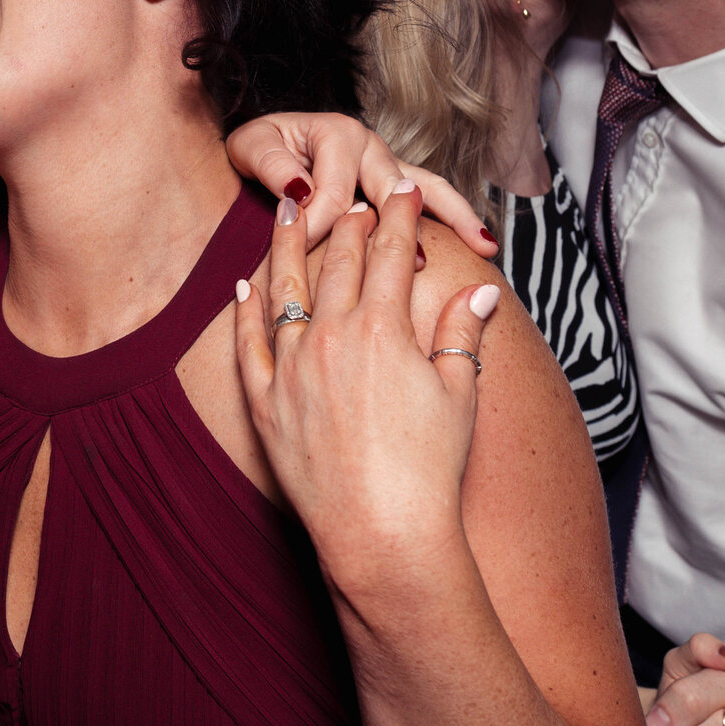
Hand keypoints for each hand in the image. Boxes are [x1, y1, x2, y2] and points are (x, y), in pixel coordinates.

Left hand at [225, 113, 498, 255]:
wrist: (266, 144)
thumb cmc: (259, 147)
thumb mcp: (252, 147)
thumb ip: (273, 167)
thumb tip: (298, 192)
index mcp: (337, 134)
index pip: (335, 193)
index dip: (318, 224)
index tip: (301, 249)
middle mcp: (370, 145)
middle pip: (394, 187)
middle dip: (406, 223)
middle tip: (421, 259)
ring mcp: (388, 162)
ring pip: (429, 187)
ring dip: (456, 215)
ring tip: (485, 245)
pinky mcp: (396, 181)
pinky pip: (431, 197)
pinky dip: (454, 217)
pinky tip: (480, 242)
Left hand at [232, 183, 503, 571]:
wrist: (383, 534)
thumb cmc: (429, 470)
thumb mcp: (458, 393)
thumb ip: (461, 334)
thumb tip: (482, 292)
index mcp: (382, 330)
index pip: (389, 254)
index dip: (397, 217)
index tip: (401, 191)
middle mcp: (330, 337)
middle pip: (337, 261)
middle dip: (348, 222)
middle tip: (354, 198)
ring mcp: (292, 368)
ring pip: (284, 290)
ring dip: (285, 244)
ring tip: (286, 210)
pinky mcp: (265, 401)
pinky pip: (248, 344)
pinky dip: (244, 310)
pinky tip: (243, 285)